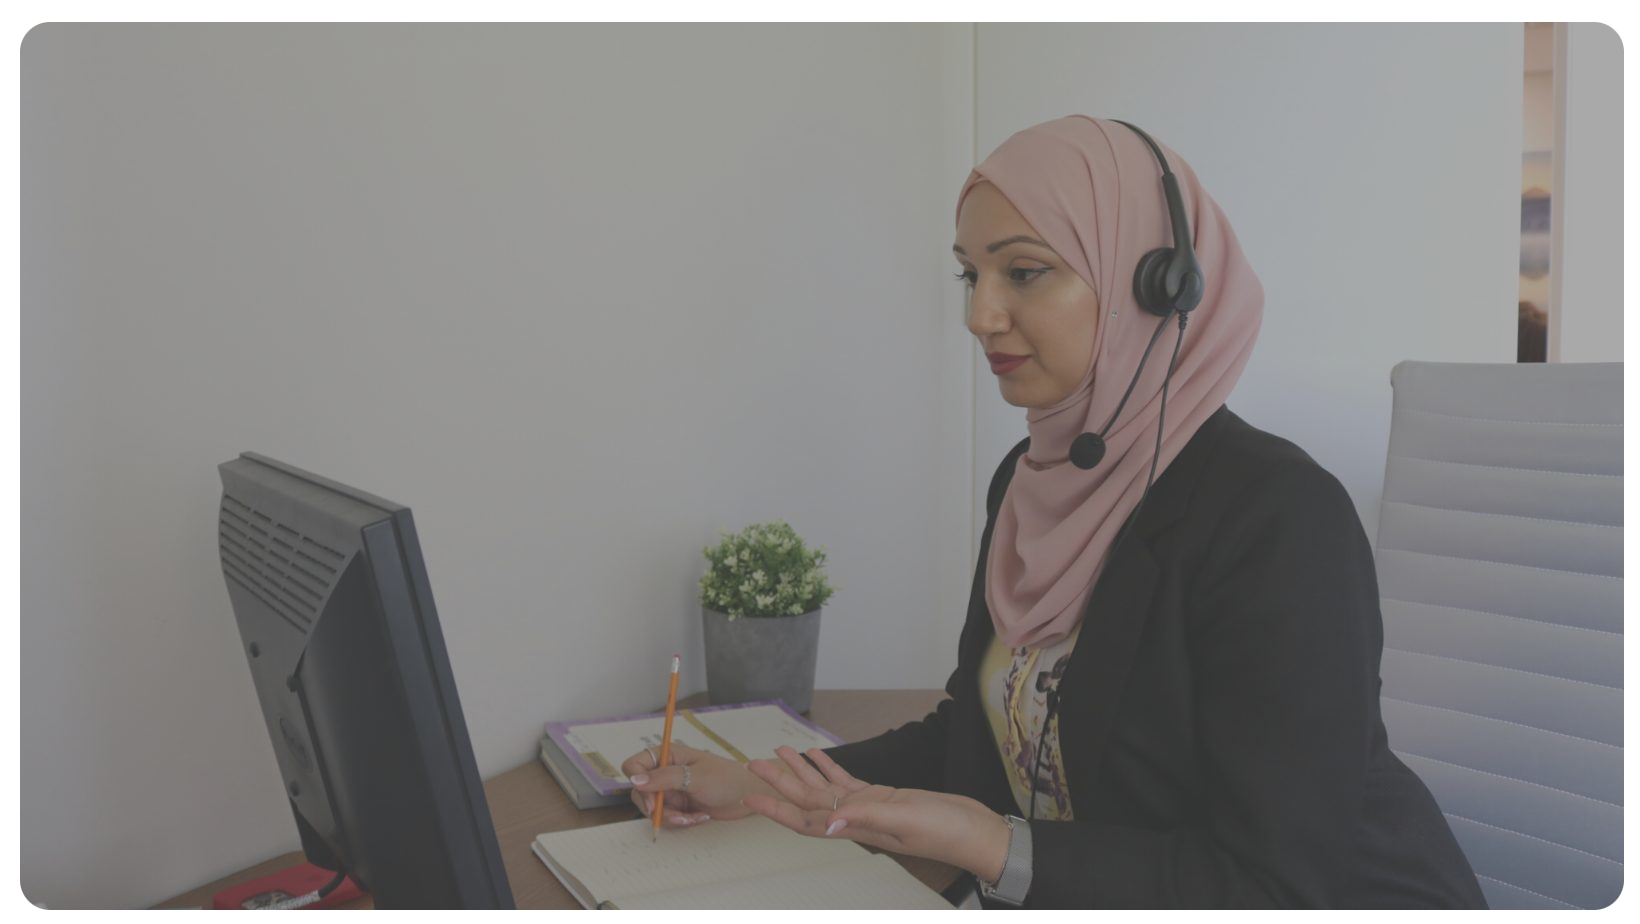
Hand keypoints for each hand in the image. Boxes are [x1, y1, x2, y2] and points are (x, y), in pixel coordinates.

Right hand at [619, 741, 768, 828]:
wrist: (749, 795)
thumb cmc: (726, 778)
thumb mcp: (695, 777)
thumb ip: (664, 778)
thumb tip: (635, 780)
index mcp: (668, 755)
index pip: (634, 765)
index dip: (637, 782)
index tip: (652, 798)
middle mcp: (665, 771)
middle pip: (639, 791)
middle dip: (655, 807)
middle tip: (675, 815)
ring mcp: (672, 790)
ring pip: (653, 808)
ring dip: (670, 817)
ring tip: (691, 818)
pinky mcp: (679, 806)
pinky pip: (667, 817)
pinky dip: (680, 821)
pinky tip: (698, 817)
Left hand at [742, 745, 1009, 879]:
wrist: (976, 831)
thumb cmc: (945, 830)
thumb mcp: (904, 819)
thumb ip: (865, 818)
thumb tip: (827, 824)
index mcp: (858, 827)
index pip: (807, 819)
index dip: (778, 809)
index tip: (751, 798)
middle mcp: (857, 818)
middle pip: (809, 800)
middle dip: (780, 783)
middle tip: (754, 763)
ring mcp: (869, 807)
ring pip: (825, 788)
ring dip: (801, 771)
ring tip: (778, 752)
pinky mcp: (883, 796)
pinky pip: (848, 781)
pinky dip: (830, 767)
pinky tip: (816, 754)